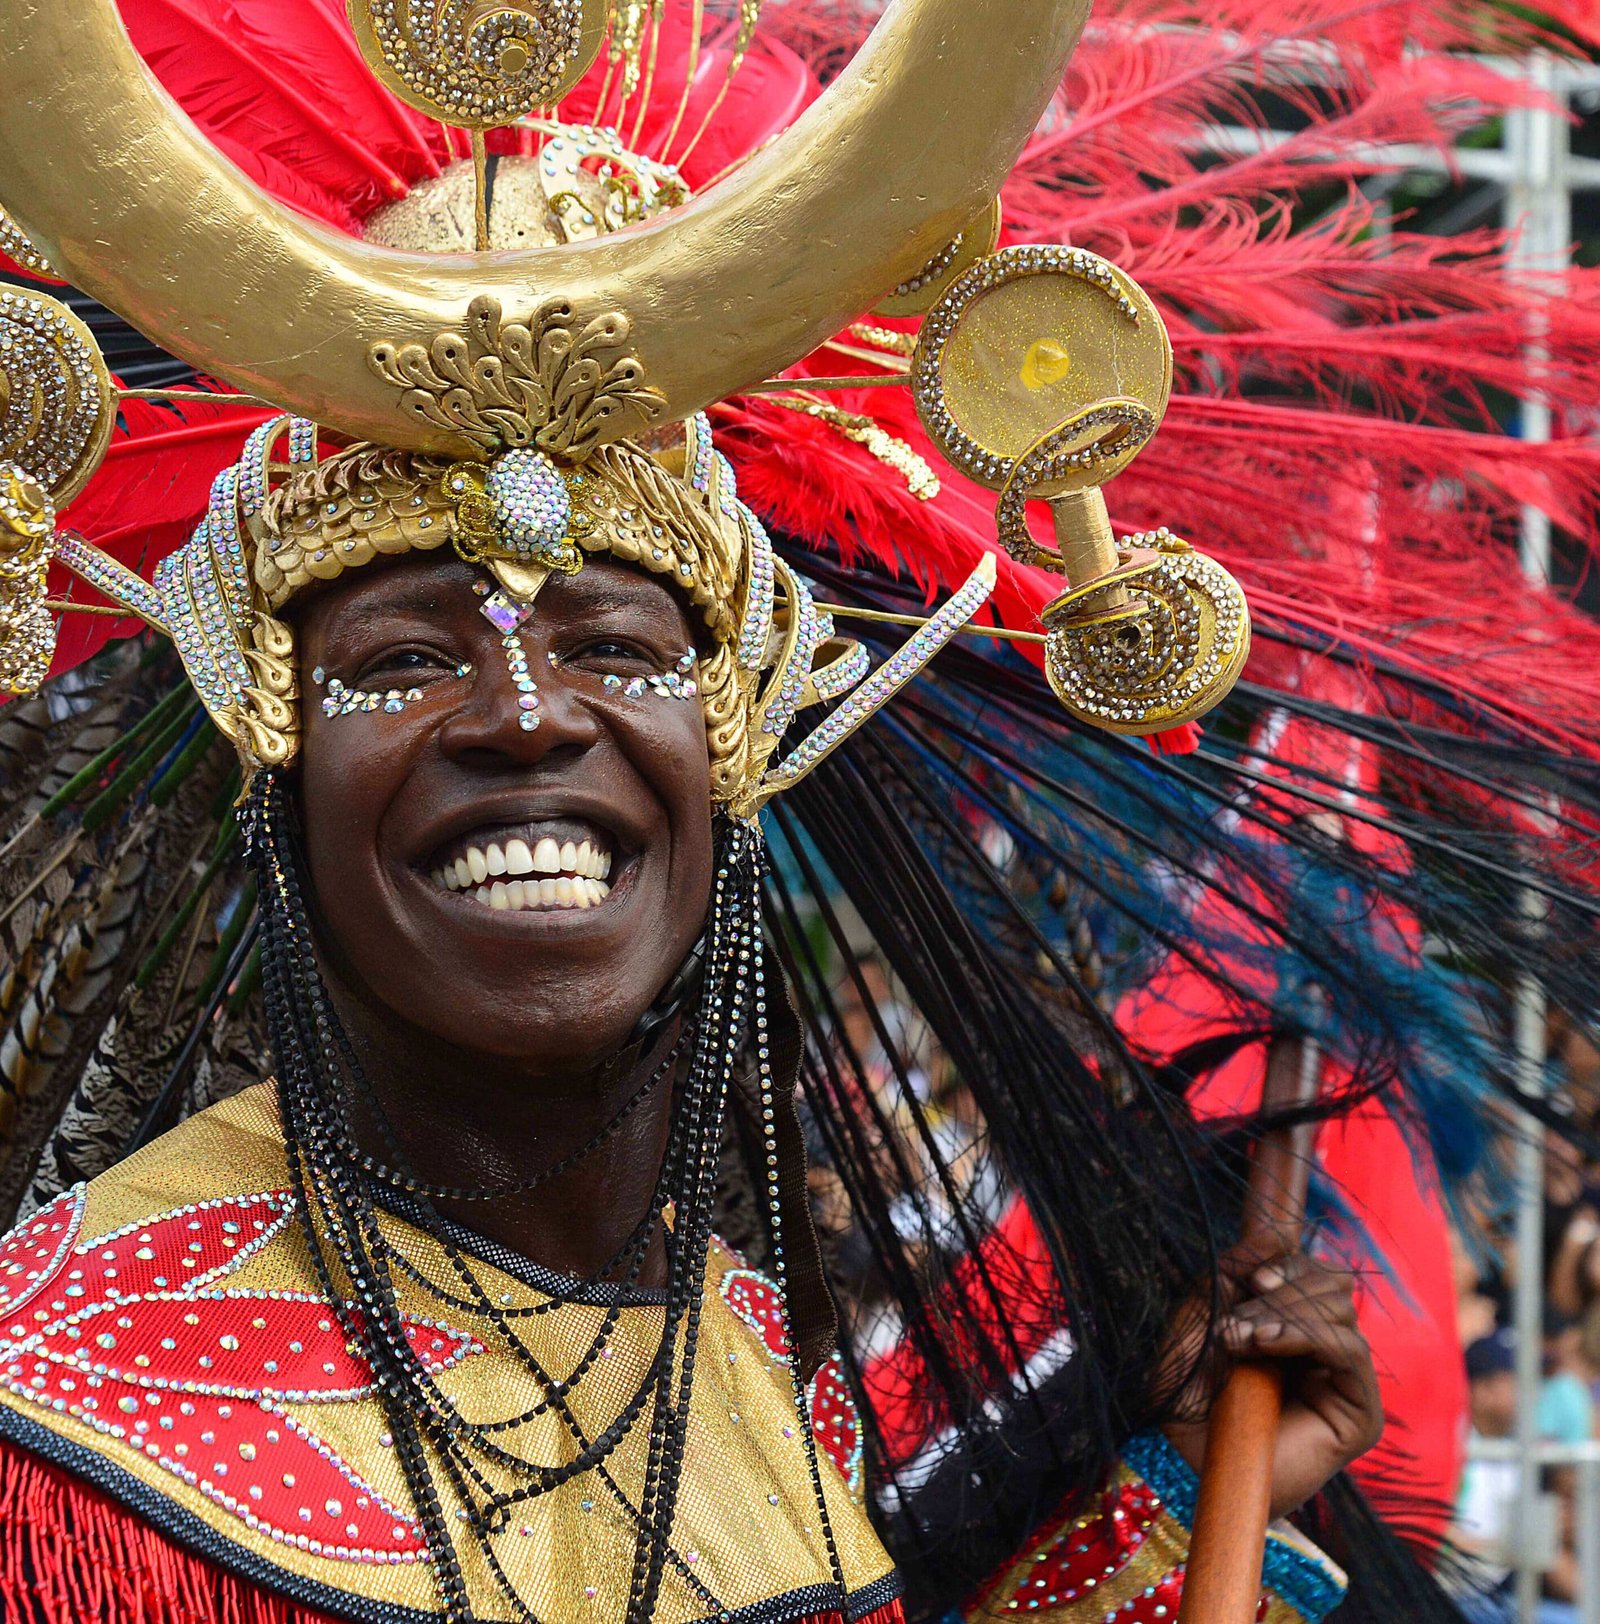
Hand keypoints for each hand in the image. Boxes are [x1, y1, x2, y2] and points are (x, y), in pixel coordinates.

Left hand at [1160, 1242, 1382, 1518]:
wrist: (1180, 1456)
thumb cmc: (1184, 1389)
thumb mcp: (1206, 1310)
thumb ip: (1240, 1266)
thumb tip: (1281, 1230)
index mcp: (1292, 1327)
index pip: (1317, 1273)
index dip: (1290, 1264)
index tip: (1250, 1276)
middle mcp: (1324, 1354)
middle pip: (1334, 1286)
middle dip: (1282, 1291)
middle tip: (1237, 1320)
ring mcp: (1344, 1385)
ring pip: (1341, 1312)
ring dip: (1283, 1315)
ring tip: (1238, 1339)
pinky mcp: (1360, 1416)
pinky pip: (1349, 1351)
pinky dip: (1305, 1335)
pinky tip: (1264, 1346)